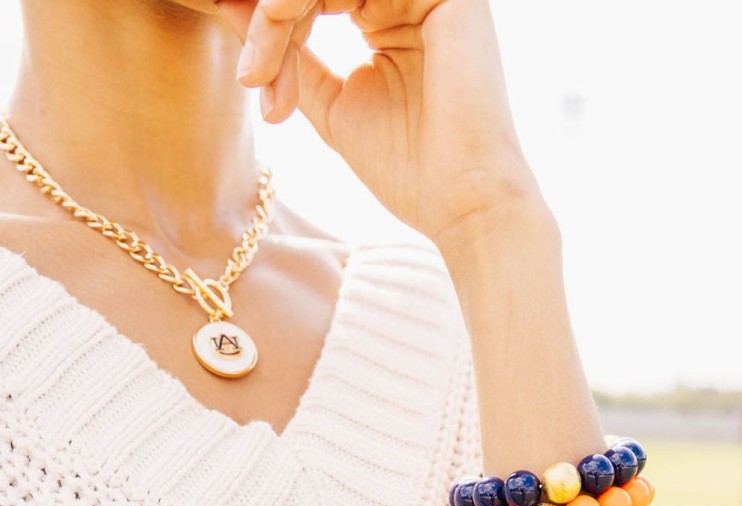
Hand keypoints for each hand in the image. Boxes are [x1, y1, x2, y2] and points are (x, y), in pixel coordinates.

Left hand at [215, 0, 546, 253]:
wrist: (462, 201)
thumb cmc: (408, 168)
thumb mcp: (330, 106)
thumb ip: (288, 54)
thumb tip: (228, 6)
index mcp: (389, 16)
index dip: (269, 24)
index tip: (244, 71)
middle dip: (270, 20)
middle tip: (249, 75)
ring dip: (278, 15)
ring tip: (261, 74)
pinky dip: (300, 1)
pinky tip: (281, 33)